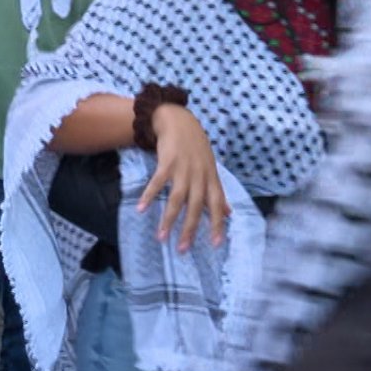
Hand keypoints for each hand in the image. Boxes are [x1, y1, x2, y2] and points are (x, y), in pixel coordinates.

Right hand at [138, 105, 228, 252]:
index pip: (217, 205)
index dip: (217, 224)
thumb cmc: (196, 148)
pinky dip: (149, 196)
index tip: (216, 244)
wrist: (180, 121)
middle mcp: (199, 176)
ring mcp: (183, 169)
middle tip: (183, 249)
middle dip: (190, 229)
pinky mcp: (167, 162)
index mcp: (211, 179)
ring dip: (168, 219)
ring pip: (177, 199)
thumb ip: (217, 193)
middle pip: (196, 206)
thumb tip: (229, 213)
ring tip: (161, 237)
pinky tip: (141, 209)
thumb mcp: (211, 169)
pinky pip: (158, 183)